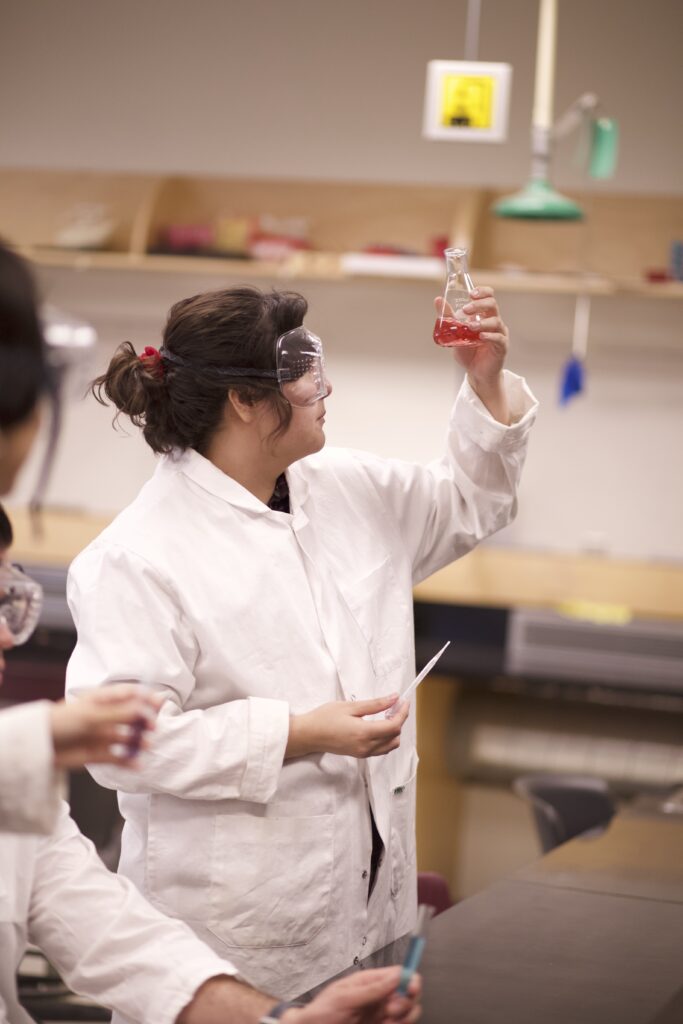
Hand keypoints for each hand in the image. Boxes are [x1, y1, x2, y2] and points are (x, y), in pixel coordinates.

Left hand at [50, 684, 163, 769]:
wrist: (39, 747)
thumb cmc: (61, 723)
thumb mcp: (92, 716)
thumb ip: (119, 713)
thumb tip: (144, 710)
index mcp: (102, 700)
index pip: (128, 694)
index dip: (144, 696)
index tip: (160, 701)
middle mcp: (105, 716)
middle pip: (131, 715)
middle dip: (144, 719)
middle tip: (154, 725)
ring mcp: (102, 735)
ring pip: (127, 737)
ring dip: (139, 740)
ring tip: (148, 745)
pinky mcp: (98, 754)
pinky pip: (118, 757)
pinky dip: (129, 761)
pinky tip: (138, 764)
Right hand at [286, 696, 409, 759]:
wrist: (308, 735)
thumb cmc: (325, 718)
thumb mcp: (350, 706)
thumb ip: (375, 704)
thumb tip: (394, 698)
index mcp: (364, 733)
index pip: (394, 726)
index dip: (402, 713)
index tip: (404, 701)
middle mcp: (366, 746)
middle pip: (395, 737)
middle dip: (399, 720)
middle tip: (395, 705)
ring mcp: (363, 753)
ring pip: (390, 745)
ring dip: (394, 731)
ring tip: (387, 714)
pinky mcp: (360, 754)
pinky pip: (381, 749)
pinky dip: (386, 738)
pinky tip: (379, 724)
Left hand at [287, 967, 421, 1023]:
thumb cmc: (322, 1011)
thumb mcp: (345, 997)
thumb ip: (371, 989)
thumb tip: (395, 977)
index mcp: (372, 982)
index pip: (400, 974)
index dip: (410, 979)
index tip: (410, 989)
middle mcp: (380, 997)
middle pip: (410, 995)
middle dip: (407, 1003)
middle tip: (390, 1011)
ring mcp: (382, 1015)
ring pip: (408, 1014)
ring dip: (403, 1019)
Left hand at [434, 286, 509, 424]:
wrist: (476, 373)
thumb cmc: (468, 352)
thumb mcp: (455, 333)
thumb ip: (448, 317)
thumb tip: (438, 300)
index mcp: (485, 315)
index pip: (489, 296)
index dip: (482, 291)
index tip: (471, 293)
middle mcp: (494, 322)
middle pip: (492, 305)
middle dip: (479, 304)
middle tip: (465, 309)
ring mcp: (500, 334)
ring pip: (496, 321)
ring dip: (481, 322)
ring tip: (469, 327)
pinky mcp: (502, 347)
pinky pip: (499, 338)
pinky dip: (490, 336)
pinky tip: (481, 337)